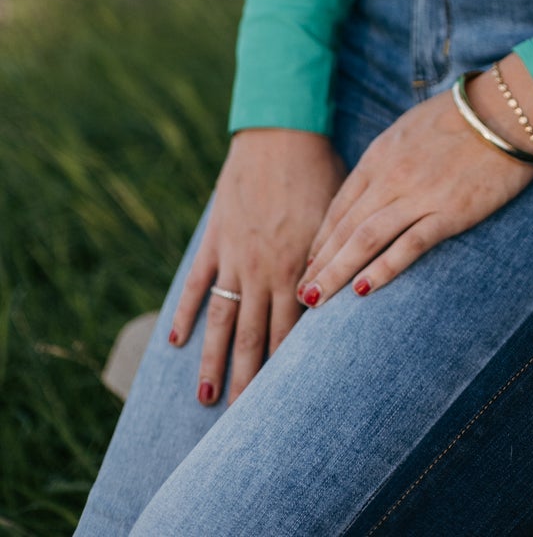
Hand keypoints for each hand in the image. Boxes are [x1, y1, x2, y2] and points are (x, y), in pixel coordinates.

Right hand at [170, 127, 344, 405]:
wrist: (282, 130)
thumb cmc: (320, 170)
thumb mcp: (335, 217)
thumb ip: (329, 259)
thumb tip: (332, 298)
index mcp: (296, 266)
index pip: (290, 332)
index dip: (286, 370)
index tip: (283, 405)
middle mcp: (263, 270)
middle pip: (253, 338)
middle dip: (248, 382)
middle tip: (241, 422)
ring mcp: (234, 256)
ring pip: (221, 320)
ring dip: (213, 361)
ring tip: (207, 399)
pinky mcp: (215, 238)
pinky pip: (198, 282)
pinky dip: (186, 311)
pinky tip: (176, 341)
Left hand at [300, 59, 532, 306]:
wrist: (506, 110)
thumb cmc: (462, 116)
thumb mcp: (411, 128)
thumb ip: (389, 157)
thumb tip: (373, 182)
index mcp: (381, 155)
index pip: (341, 204)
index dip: (322, 238)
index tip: (310, 263)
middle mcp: (391, 176)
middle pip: (345, 227)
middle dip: (320, 263)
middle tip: (302, 293)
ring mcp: (418, 195)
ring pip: (365, 240)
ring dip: (337, 272)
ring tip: (317, 299)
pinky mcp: (448, 212)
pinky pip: (408, 246)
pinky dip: (382, 270)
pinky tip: (363, 292)